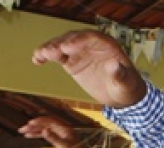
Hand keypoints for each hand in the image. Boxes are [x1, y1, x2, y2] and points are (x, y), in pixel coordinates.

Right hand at [19, 116, 87, 147]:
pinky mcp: (56, 139)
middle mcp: (61, 129)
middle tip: (22, 129)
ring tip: (22, 132)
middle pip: (45, 124)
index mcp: (64, 128)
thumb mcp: (64, 147)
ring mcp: (58, 134)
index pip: (50, 121)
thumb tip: (44, 130)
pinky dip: (37, 135)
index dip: (39, 121)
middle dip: (33, 126)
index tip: (30, 123)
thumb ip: (53, 138)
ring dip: (33, 130)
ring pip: (44, 129)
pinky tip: (29, 135)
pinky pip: (45, 135)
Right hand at [32, 31, 147, 108]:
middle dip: (61, 43)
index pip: (91, 37)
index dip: (78, 40)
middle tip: (51, 51)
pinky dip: (46, 56)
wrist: (120, 95)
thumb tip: (114, 65)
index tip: (67, 47)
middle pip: (74, 39)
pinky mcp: (72, 61)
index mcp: (106, 45)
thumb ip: (120, 74)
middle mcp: (91, 45)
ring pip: (63, 45)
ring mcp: (80, 52)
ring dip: (50, 48)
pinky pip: (57, 56)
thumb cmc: (126, 87)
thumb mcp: (125, 83)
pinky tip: (37, 60)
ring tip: (40, 55)